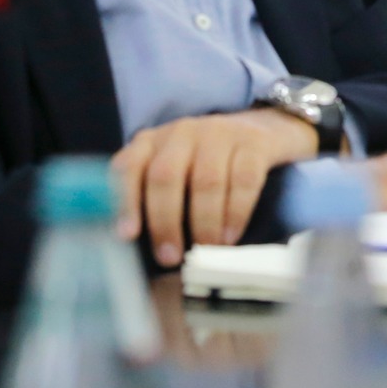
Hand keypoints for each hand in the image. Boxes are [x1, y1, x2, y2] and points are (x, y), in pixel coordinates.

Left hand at [112, 108, 318, 266]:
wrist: (260, 130)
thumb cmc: (204, 164)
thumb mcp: (171, 170)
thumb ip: (149, 196)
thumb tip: (135, 245)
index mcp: (152, 141)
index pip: (129, 166)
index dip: (126, 201)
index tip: (128, 236)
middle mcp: (182, 132)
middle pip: (166, 175)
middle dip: (165, 221)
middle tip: (171, 257)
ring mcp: (219, 133)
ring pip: (205, 181)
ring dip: (204, 223)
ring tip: (205, 250)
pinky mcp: (253, 142)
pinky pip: (243, 180)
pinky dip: (235, 213)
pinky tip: (230, 236)